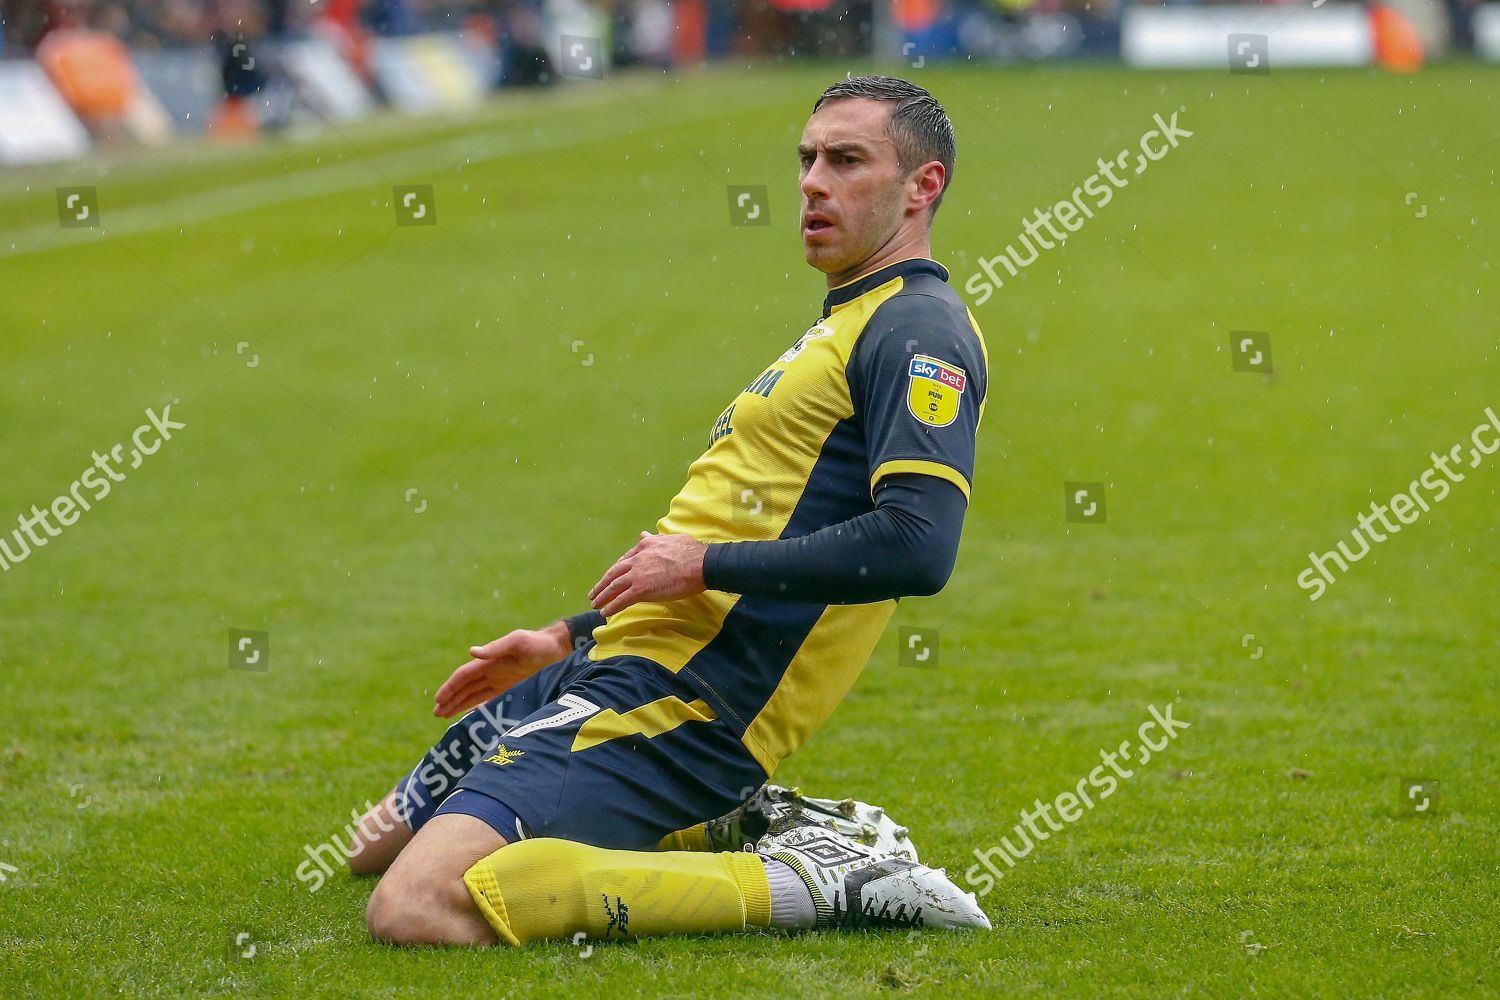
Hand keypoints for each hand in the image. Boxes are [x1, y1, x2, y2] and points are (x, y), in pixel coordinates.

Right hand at [432, 624, 569, 717]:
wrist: (558, 648)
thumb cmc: (537, 643)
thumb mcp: (517, 642)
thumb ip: (495, 648)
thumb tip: (472, 652)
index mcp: (489, 660)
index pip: (464, 676)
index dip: (450, 687)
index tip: (438, 700)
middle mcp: (491, 670)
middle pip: (465, 687)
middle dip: (450, 699)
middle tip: (436, 714)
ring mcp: (499, 678)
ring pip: (474, 694)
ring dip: (459, 704)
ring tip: (445, 715)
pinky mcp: (510, 685)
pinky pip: (488, 697)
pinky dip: (477, 704)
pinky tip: (469, 712)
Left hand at [588, 531, 707, 616]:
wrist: (699, 564)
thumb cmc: (691, 552)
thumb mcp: (670, 539)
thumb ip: (655, 539)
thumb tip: (644, 534)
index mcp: (645, 547)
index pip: (625, 559)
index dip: (616, 569)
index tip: (611, 576)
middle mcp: (637, 560)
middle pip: (614, 573)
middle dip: (602, 583)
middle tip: (594, 592)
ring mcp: (637, 575)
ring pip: (614, 587)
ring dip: (602, 596)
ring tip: (595, 603)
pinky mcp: (641, 590)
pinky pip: (621, 600)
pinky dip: (611, 607)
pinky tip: (605, 612)